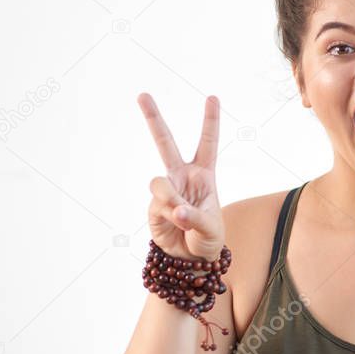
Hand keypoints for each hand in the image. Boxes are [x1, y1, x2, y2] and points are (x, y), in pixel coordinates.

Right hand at [137, 93, 225, 261]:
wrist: (191, 259)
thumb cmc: (208, 237)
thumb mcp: (211, 228)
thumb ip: (195, 217)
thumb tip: (176, 210)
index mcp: (203, 174)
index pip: (207, 143)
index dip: (210, 120)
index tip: (212, 97)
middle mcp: (182, 177)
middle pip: (165, 143)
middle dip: (154, 118)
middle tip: (142, 94)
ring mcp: (166, 190)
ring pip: (159, 184)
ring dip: (170, 199)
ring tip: (181, 217)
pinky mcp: (153, 207)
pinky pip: (157, 207)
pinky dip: (168, 218)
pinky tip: (174, 226)